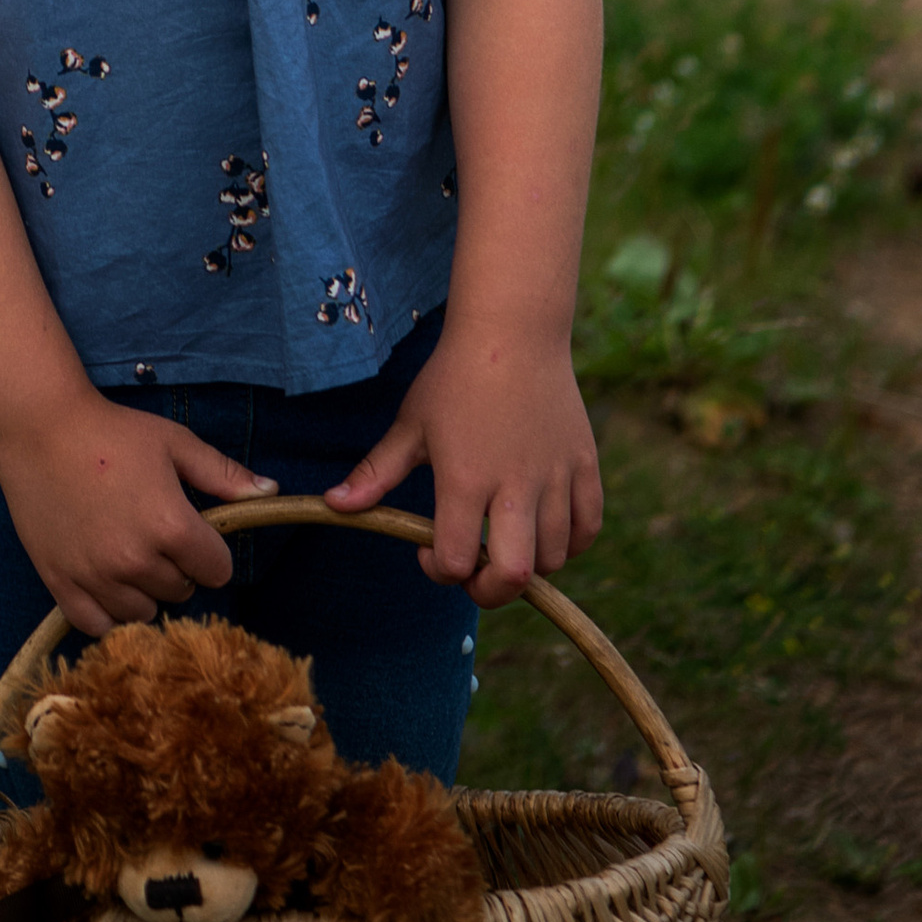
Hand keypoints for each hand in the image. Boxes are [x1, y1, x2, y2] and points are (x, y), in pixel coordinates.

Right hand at [0, 389, 277, 639]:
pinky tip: (103, 579)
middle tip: (150, 530)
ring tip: (125, 551)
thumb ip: (224, 475)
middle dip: (175, 566)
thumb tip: (272, 492)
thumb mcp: (174, 442)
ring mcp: (97, 578)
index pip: (217, 571)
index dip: (208, 550)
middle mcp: (137, 562)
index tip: (190, 530)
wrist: (39, 427)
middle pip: (180, 592)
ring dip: (142, 589)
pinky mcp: (61, 585)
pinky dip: (106, 610)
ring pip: (143, 613)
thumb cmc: (113, 432)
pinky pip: (99, 626)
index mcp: (172, 528)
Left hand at [327, 315, 602, 603]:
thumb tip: (333, 504)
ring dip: (528, 564)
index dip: (437, 570)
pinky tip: (543, 528)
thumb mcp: (411, 423)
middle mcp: (514, 483)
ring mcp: (554, 475)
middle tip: (474, 569)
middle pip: (514, 576)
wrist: (512, 330)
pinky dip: (570, 542)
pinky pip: (588, 528)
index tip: (427, 551)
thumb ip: (376, 472)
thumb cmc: (453, 376)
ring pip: (553, 557)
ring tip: (504, 538)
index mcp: (464, 477)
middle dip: (490, 590)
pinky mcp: (584, 463)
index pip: (454, 560)